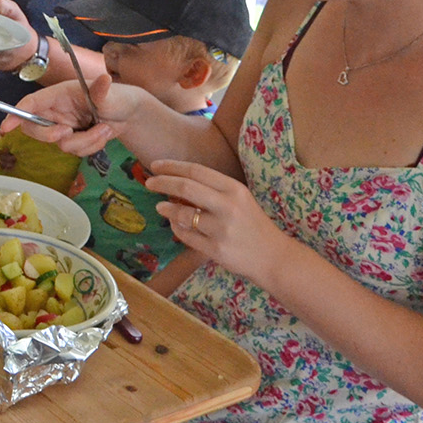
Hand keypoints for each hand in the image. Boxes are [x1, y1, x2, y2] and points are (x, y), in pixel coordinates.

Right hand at [0, 70, 152, 157]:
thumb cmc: (116, 96)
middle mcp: (56, 111)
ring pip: (60, 144)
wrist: (129, 115)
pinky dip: (91, 147)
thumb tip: (104, 79)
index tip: (6, 127)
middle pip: (34, 128)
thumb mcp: (110, 93)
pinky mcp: (73, 140)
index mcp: (58, 95)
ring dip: (84, 141)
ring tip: (104, 129)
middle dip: (49, 135)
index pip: (31, 103)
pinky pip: (74, 152)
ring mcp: (63, 126)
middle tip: (68, 132)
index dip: (16, 113)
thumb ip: (102, 91)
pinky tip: (103, 135)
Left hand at [143, 160, 289, 285]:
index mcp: (234, 189)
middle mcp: (228, 206)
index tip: (155, 165)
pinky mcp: (215, 250)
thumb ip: (213, 189)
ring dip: (167, 209)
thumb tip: (178, 181)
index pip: (196, 171)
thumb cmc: (253, 224)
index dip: (172, 166)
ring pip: (183, 214)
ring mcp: (221, 229)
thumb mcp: (240, 198)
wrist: (273, 257)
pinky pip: (186, 236)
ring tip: (160, 207)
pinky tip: (175, 224)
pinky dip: (176, 228)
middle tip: (149, 182)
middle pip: (186, 188)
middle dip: (162, 183)